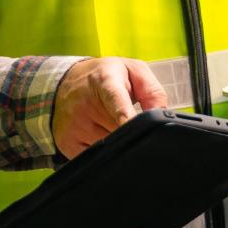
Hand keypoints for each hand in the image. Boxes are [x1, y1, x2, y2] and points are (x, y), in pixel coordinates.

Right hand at [53, 58, 169, 158]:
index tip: (133, 129)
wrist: (64, 81)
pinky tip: (99, 132)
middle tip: (126, 116)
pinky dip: (104, 150)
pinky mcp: (68, 142)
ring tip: (109, 121)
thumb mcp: (132, 71)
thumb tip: (163, 114)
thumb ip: (153, 91)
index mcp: (105, 83)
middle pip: (120, 132)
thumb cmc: (103, 77)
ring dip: (117, 140)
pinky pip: (95, 156)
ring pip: (110, 147)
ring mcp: (75, 126)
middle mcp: (86, 105)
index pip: (118, 104)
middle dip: (130, 130)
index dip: (127, 120)